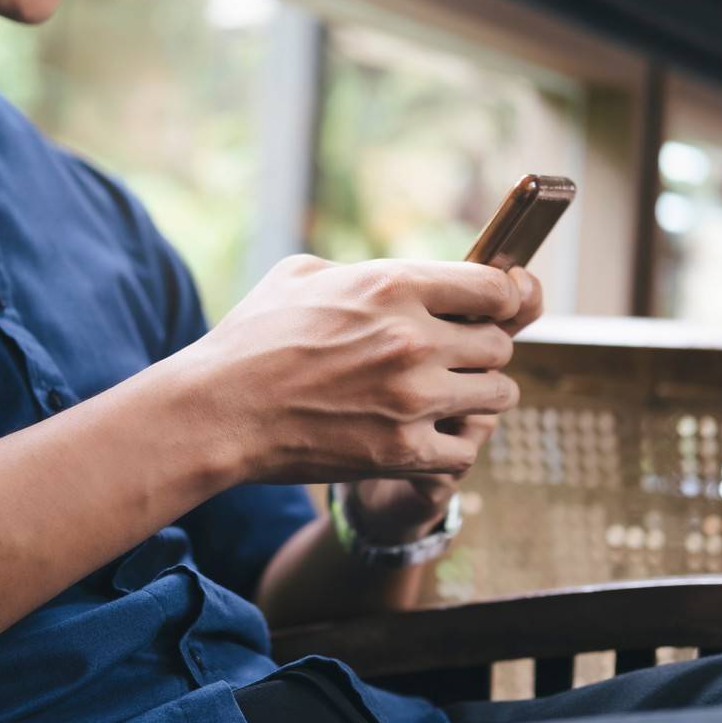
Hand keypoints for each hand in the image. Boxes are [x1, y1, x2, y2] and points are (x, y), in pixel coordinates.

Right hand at [181, 255, 528, 486]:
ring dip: (479, 396)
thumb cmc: (251, 339)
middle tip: (458, 360)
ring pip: (497, 394)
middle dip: (482, 351)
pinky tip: (430, 436)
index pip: (495, 286)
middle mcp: (414, 338)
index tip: (494, 310)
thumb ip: (363, 272)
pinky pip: (467, 449)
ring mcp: (412, 398)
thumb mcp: (303, 274)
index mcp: (393, 285)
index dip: (502, 299)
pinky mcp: (403, 450)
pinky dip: (454, 444)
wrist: (219, 410)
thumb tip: (400, 278)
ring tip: (452, 398)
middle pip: (500, 344)